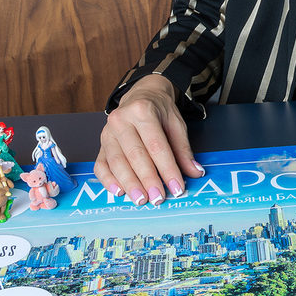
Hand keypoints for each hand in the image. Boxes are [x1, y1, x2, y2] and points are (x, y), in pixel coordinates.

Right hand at [94, 75, 204, 205]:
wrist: (140, 96)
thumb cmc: (159, 111)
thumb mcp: (176, 124)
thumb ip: (183, 150)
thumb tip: (195, 172)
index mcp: (142, 111)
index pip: (156, 145)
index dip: (167, 169)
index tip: (177, 188)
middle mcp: (121, 120)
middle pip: (135, 154)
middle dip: (147, 180)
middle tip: (157, 199)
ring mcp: (107, 132)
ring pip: (116, 162)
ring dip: (129, 184)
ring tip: (141, 200)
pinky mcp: (100, 145)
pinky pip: (100, 165)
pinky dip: (108, 180)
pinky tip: (119, 192)